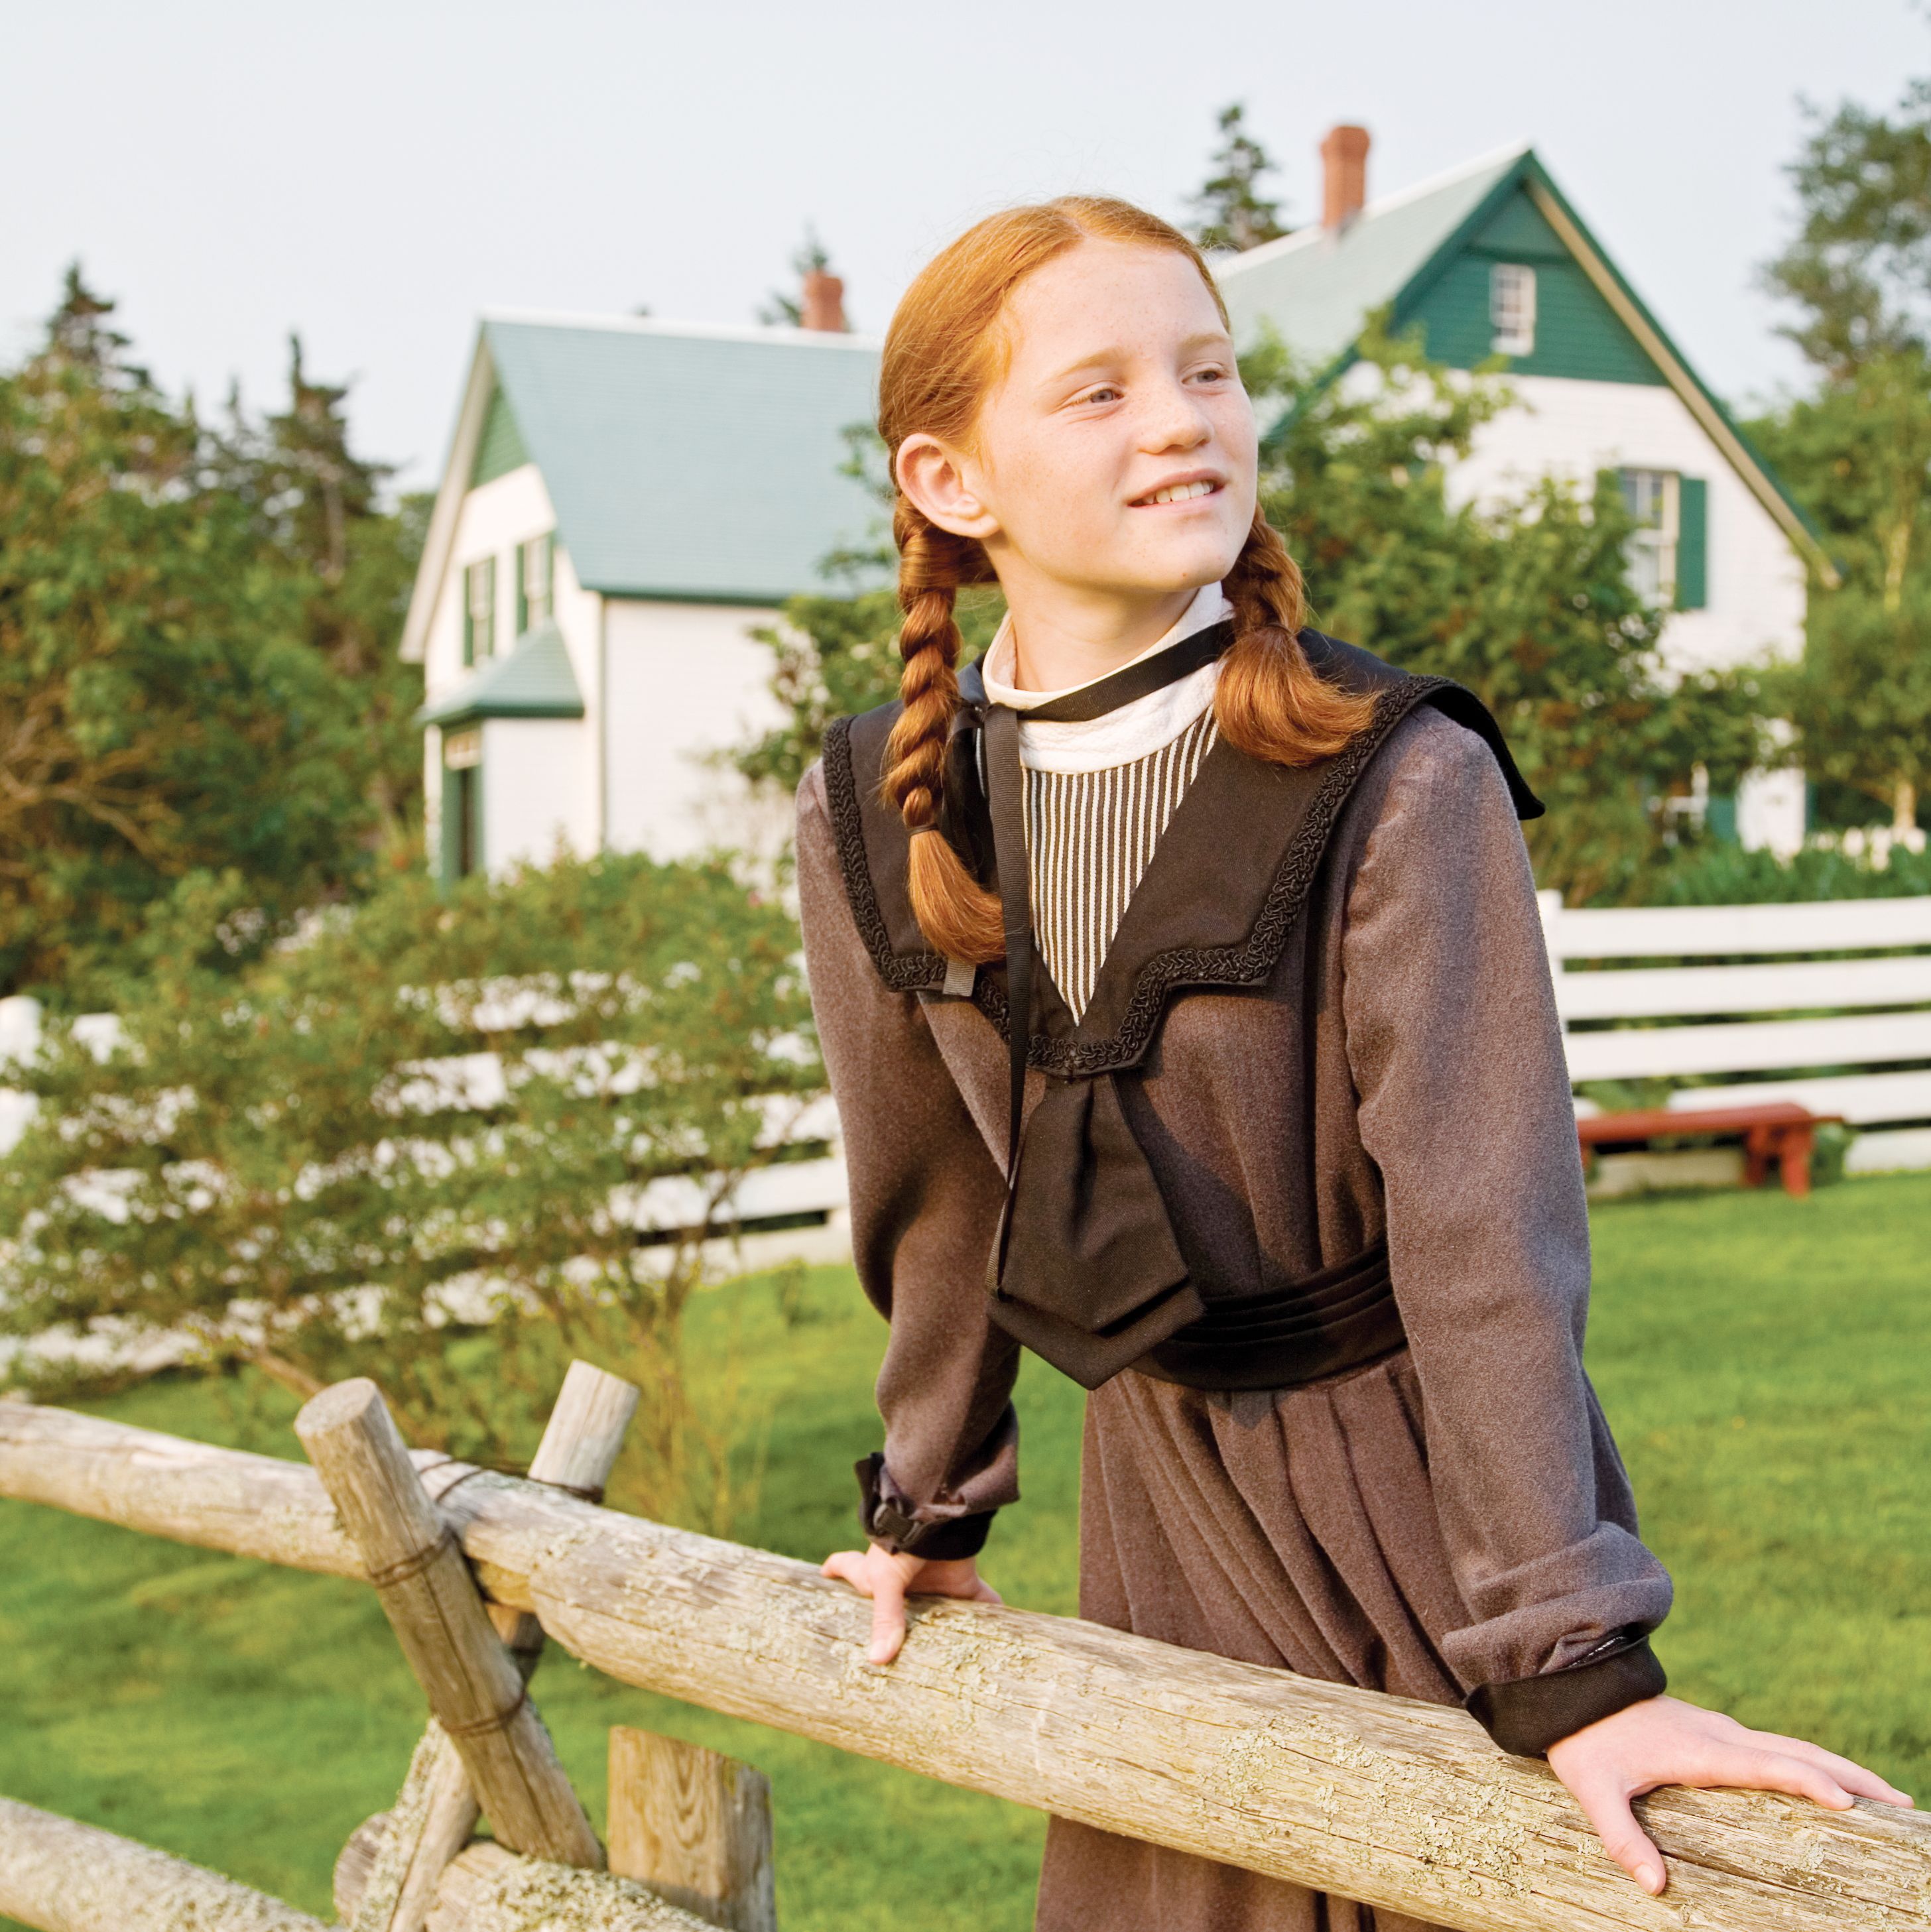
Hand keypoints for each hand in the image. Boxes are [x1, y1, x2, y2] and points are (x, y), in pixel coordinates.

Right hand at [819, 1544, 1000, 1663]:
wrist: (943, 1513)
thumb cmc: (903, 1544)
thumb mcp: (886, 1581)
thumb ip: (886, 1619)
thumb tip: (878, 1661)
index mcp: (875, 1573)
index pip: (846, 1567)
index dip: (836, 1569)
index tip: (825, 1572)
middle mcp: (903, 1578)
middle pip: (896, 1601)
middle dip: (898, 1622)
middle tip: (894, 1648)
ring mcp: (933, 1578)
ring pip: (938, 1609)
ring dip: (946, 1628)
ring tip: (950, 1655)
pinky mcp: (961, 1579)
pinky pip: (978, 1600)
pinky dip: (989, 1614)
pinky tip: (1000, 1632)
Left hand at [1547, 1694, 1912, 1894]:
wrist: (1571, 1683)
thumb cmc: (1583, 1738)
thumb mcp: (1592, 1788)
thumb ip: (1621, 1836)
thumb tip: (1655, 1886)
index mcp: (1700, 1750)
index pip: (1768, 1765)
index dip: (1810, 1782)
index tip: (1853, 1804)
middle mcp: (1720, 1736)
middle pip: (1798, 1753)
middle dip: (1851, 1777)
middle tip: (1903, 1803)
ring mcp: (1720, 1730)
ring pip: (1791, 1747)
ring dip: (1838, 1768)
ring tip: (1884, 1795)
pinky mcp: (1714, 1732)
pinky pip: (1775, 1748)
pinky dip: (1811, 1763)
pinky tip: (1823, 1781)